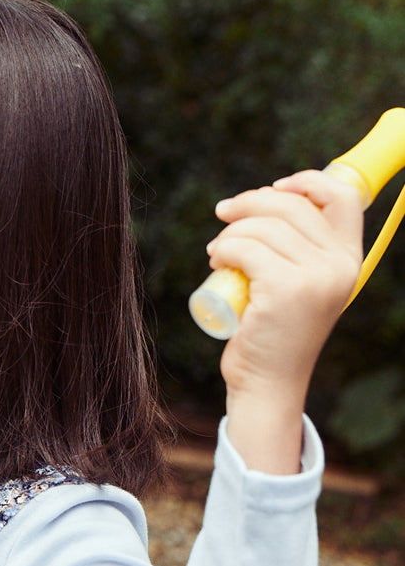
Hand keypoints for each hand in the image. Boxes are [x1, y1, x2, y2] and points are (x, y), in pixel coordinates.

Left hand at [206, 171, 362, 471]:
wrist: (267, 383)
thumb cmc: (274, 334)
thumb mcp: (299, 288)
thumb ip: (300, 253)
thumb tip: (268, 202)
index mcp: (349, 259)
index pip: (343, 196)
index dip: (306, 182)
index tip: (272, 187)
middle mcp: (338, 265)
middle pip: (293, 206)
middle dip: (250, 203)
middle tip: (223, 216)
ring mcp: (314, 277)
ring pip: (263, 227)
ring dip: (230, 231)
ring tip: (217, 252)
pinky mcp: (284, 289)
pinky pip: (246, 249)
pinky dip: (224, 248)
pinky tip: (216, 260)